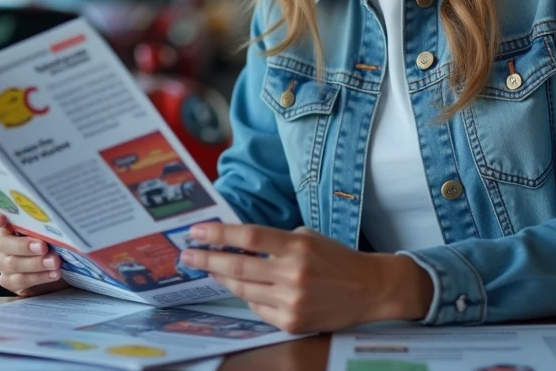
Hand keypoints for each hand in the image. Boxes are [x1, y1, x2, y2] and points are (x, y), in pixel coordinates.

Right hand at [0, 202, 66, 296]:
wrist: (59, 267)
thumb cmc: (53, 239)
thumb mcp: (48, 227)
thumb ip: (42, 222)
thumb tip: (53, 219)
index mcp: (5, 222)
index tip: (1, 219)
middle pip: (0, 241)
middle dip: (23, 245)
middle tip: (43, 247)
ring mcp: (2, 262)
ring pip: (11, 263)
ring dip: (35, 263)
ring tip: (54, 262)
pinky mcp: (9, 281)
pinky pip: (19, 280)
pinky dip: (39, 277)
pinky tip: (53, 274)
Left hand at [178, 223, 433, 332]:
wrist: (368, 290)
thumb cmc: (335, 258)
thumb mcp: (307, 237)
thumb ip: (275, 240)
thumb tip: (237, 241)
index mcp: (297, 246)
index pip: (249, 236)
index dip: (219, 234)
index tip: (196, 231)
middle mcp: (293, 274)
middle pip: (238, 265)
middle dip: (207, 259)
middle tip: (186, 254)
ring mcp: (291, 301)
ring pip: (243, 289)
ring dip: (222, 278)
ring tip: (209, 269)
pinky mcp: (292, 322)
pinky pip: (258, 308)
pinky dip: (248, 296)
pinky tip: (242, 287)